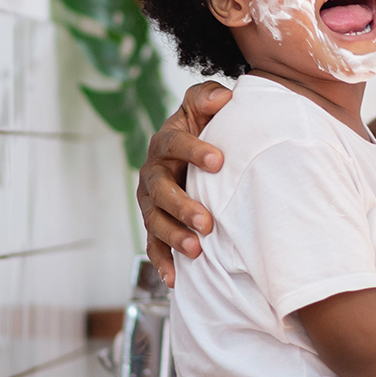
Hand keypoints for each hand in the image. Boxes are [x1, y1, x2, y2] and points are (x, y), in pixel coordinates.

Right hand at [137, 81, 231, 285]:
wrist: (194, 152)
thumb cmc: (203, 127)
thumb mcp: (203, 107)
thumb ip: (209, 97)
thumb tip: (224, 97)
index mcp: (165, 143)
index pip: (175, 145)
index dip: (194, 151)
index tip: (219, 161)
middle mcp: (153, 173)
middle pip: (161, 191)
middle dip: (182, 207)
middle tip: (207, 221)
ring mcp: (150, 201)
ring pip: (155, 221)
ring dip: (173, 237)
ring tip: (196, 250)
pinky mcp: (155, 223)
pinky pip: (153, 245)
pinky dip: (162, 262)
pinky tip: (175, 279)